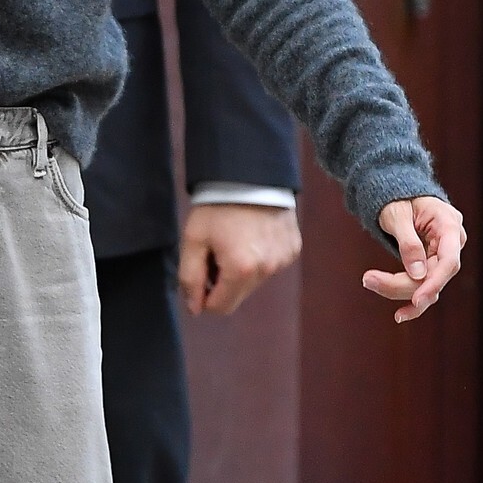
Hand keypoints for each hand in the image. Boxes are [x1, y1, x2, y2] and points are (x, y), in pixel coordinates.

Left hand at [178, 202, 301, 316]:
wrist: (250, 174)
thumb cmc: (218, 206)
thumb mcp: (193, 239)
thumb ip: (190, 278)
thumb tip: (195, 308)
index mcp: (241, 270)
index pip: (220, 307)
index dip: (204, 295)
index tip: (201, 272)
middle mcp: (267, 270)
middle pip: (238, 297)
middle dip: (222, 283)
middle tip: (216, 252)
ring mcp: (282, 260)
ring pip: (254, 283)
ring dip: (241, 271)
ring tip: (234, 241)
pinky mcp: (292, 250)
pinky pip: (270, 266)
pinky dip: (258, 258)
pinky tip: (251, 235)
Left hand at [365, 196, 466, 321]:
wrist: (400, 193)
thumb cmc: (399, 198)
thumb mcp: (398, 215)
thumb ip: (408, 243)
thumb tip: (417, 274)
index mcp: (449, 225)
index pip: (449, 261)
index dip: (434, 283)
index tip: (417, 300)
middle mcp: (452, 243)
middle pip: (436, 276)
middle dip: (404, 285)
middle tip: (368, 279)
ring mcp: (443, 255)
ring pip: (428, 285)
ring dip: (399, 291)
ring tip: (369, 280)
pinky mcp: (432, 264)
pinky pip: (424, 285)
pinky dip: (409, 297)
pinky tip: (400, 314)